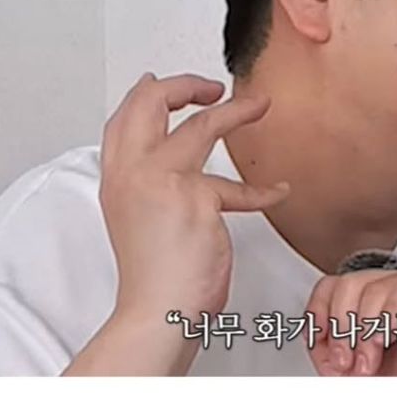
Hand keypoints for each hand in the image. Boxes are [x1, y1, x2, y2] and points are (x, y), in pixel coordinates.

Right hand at [98, 72, 288, 373]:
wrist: (156, 312)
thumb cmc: (150, 271)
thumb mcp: (135, 213)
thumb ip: (146, 178)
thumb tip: (166, 150)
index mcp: (117, 175)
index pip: (124, 115)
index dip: (146, 92)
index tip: (164, 83)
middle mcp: (135, 170)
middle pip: (152, 100)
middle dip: (185, 84)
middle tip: (210, 88)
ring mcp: (165, 179)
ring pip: (203, 121)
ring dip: (238, 109)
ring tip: (260, 105)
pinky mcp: (198, 196)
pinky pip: (240, 185)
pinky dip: (263, 190)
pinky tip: (278, 190)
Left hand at [306, 268, 396, 376]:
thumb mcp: (359, 373)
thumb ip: (332, 350)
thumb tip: (311, 331)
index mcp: (375, 312)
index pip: (335, 286)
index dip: (320, 309)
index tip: (319, 341)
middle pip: (349, 281)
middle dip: (340, 325)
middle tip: (346, 362)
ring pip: (373, 283)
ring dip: (363, 330)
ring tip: (370, 362)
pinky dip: (389, 316)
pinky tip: (391, 339)